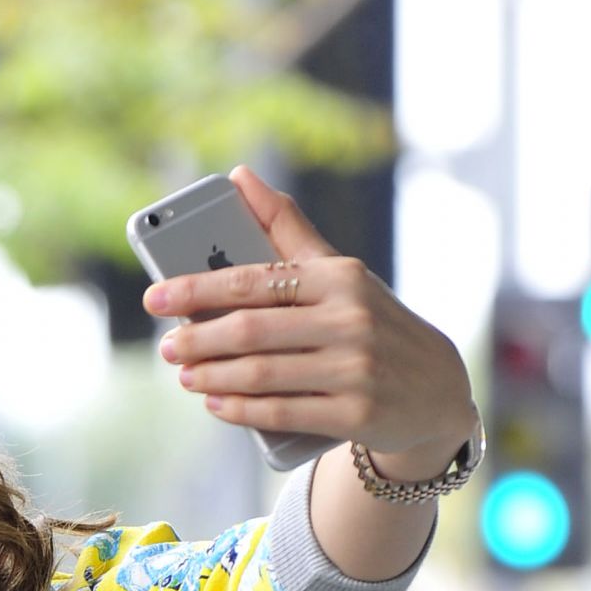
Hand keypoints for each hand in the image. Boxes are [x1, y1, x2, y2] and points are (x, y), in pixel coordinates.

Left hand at [144, 163, 475, 460]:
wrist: (436, 388)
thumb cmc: (373, 323)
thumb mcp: (340, 273)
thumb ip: (288, 229)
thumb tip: (239, 177)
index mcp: (339, 277)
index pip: (254, 279)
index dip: (197, 289)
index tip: (155, 297)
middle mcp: (349, 318)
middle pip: (253, 329)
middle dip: (200, 339)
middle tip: (168, 347)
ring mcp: (354, 368)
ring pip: (263, 374)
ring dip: (214, 377)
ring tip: (185, 376)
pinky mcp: (356, 414)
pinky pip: (282, 413)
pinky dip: (241, 410)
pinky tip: (216, 404)